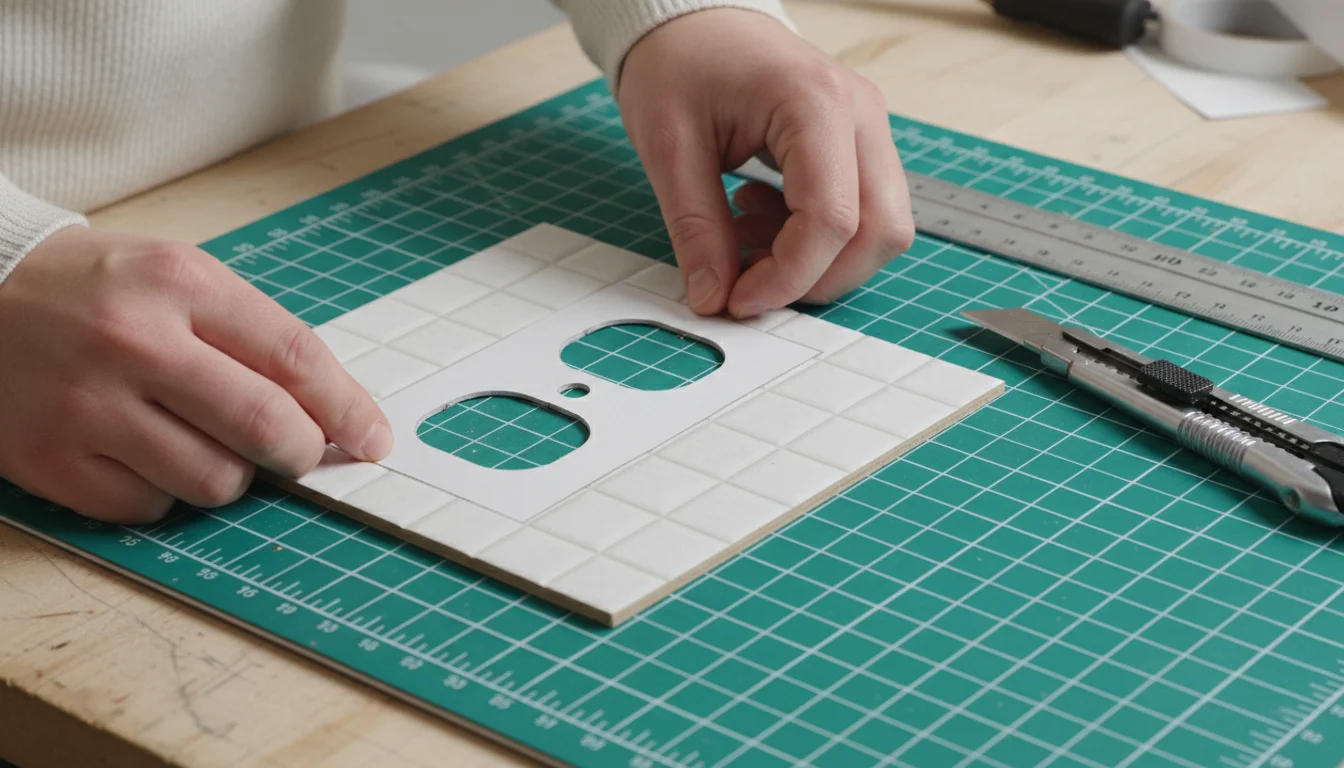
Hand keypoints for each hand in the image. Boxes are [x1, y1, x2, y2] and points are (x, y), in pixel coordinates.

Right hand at [0, 227, 390, 523]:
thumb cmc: (96, 290)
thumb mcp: (178, 277)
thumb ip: (255, 336)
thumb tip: (335, 412)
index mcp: (179, 284)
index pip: (295, 356)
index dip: (349, 408)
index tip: (375, 439)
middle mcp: (135, 343)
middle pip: (267, 427)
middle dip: (303, 452)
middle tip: (300, 453)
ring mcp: (87, 407)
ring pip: (216, 482)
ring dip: (232, 475)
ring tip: (201, 441)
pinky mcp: (50, 461)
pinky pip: (151, 509)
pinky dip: (165, 494)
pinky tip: (143, 455)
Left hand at [619, 8, 914, 318]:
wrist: (693, 20)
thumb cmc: (680, 62)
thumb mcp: (668, 148)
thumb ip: (696, 228)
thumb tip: (713, 296)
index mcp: (814, 102)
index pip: (832, 219)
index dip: (788, 276)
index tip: (739, 300)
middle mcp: (859, 113)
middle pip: (880, 230)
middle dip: (818, 278)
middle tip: (750, 285)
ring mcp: (867, 127)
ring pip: (881, 227)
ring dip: (820, 260)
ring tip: (747, 238)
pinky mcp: (858, 143)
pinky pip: (863, 211)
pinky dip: (818, 239)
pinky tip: (761, 218)